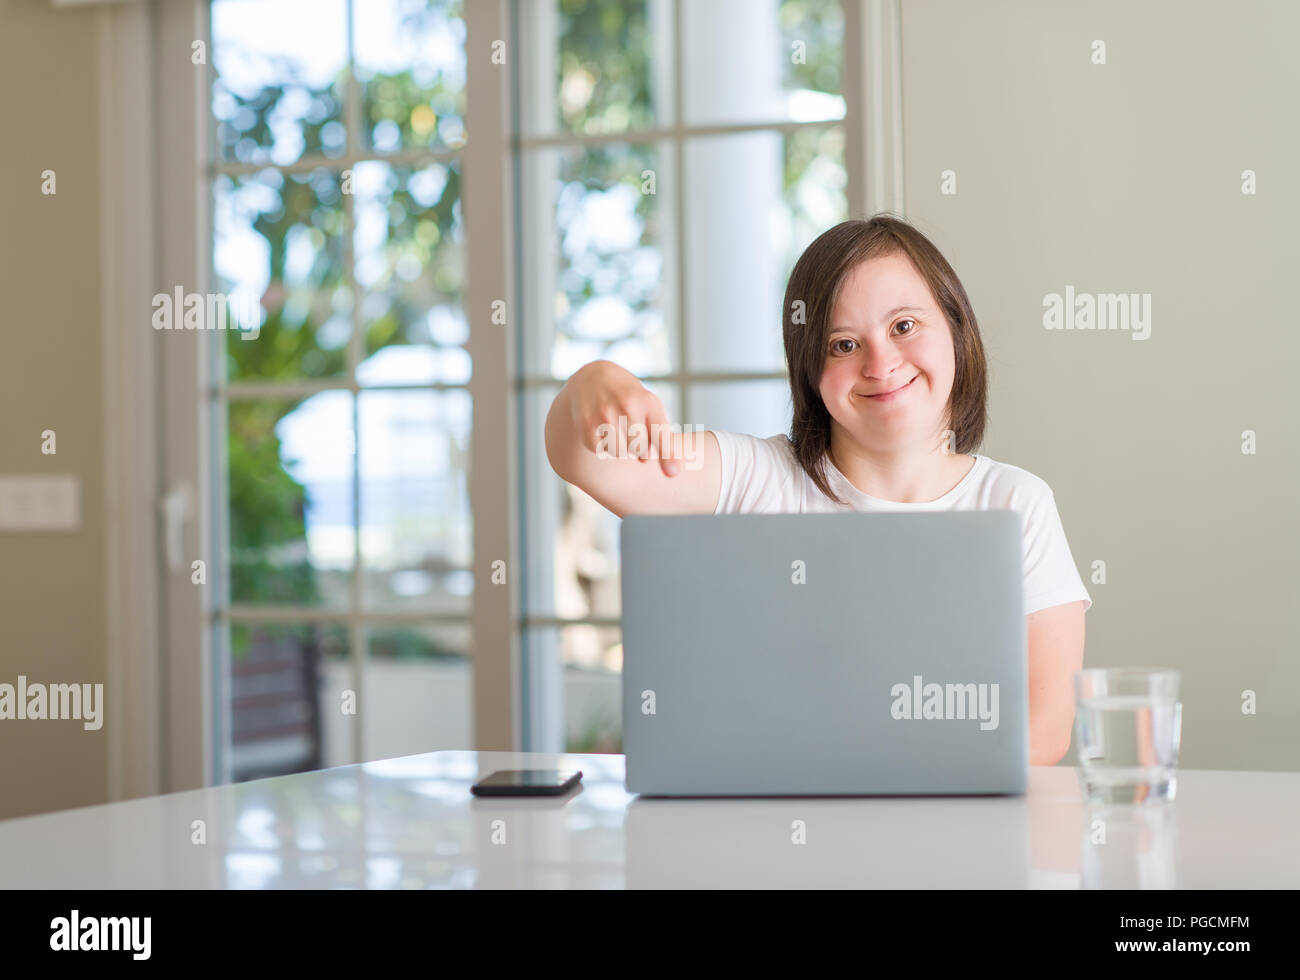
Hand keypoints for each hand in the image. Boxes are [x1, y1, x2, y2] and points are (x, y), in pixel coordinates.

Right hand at [567, 361, 682, 476]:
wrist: (594, 379)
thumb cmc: (630, 399)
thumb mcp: (650, 408)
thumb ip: (662, 438)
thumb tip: (667, 471)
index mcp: (648, 402)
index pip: (660, 434)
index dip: (668, 455)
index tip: (673, 473)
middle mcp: (627, 406)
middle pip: (640, 450)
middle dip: (639, 448)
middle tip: (633, 433)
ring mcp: (604, 414)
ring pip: (619, 452)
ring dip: (620, 449)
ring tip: (618, 432)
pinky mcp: (586, 423)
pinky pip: (599, 451)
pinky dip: (602, 446)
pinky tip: (602, 430)